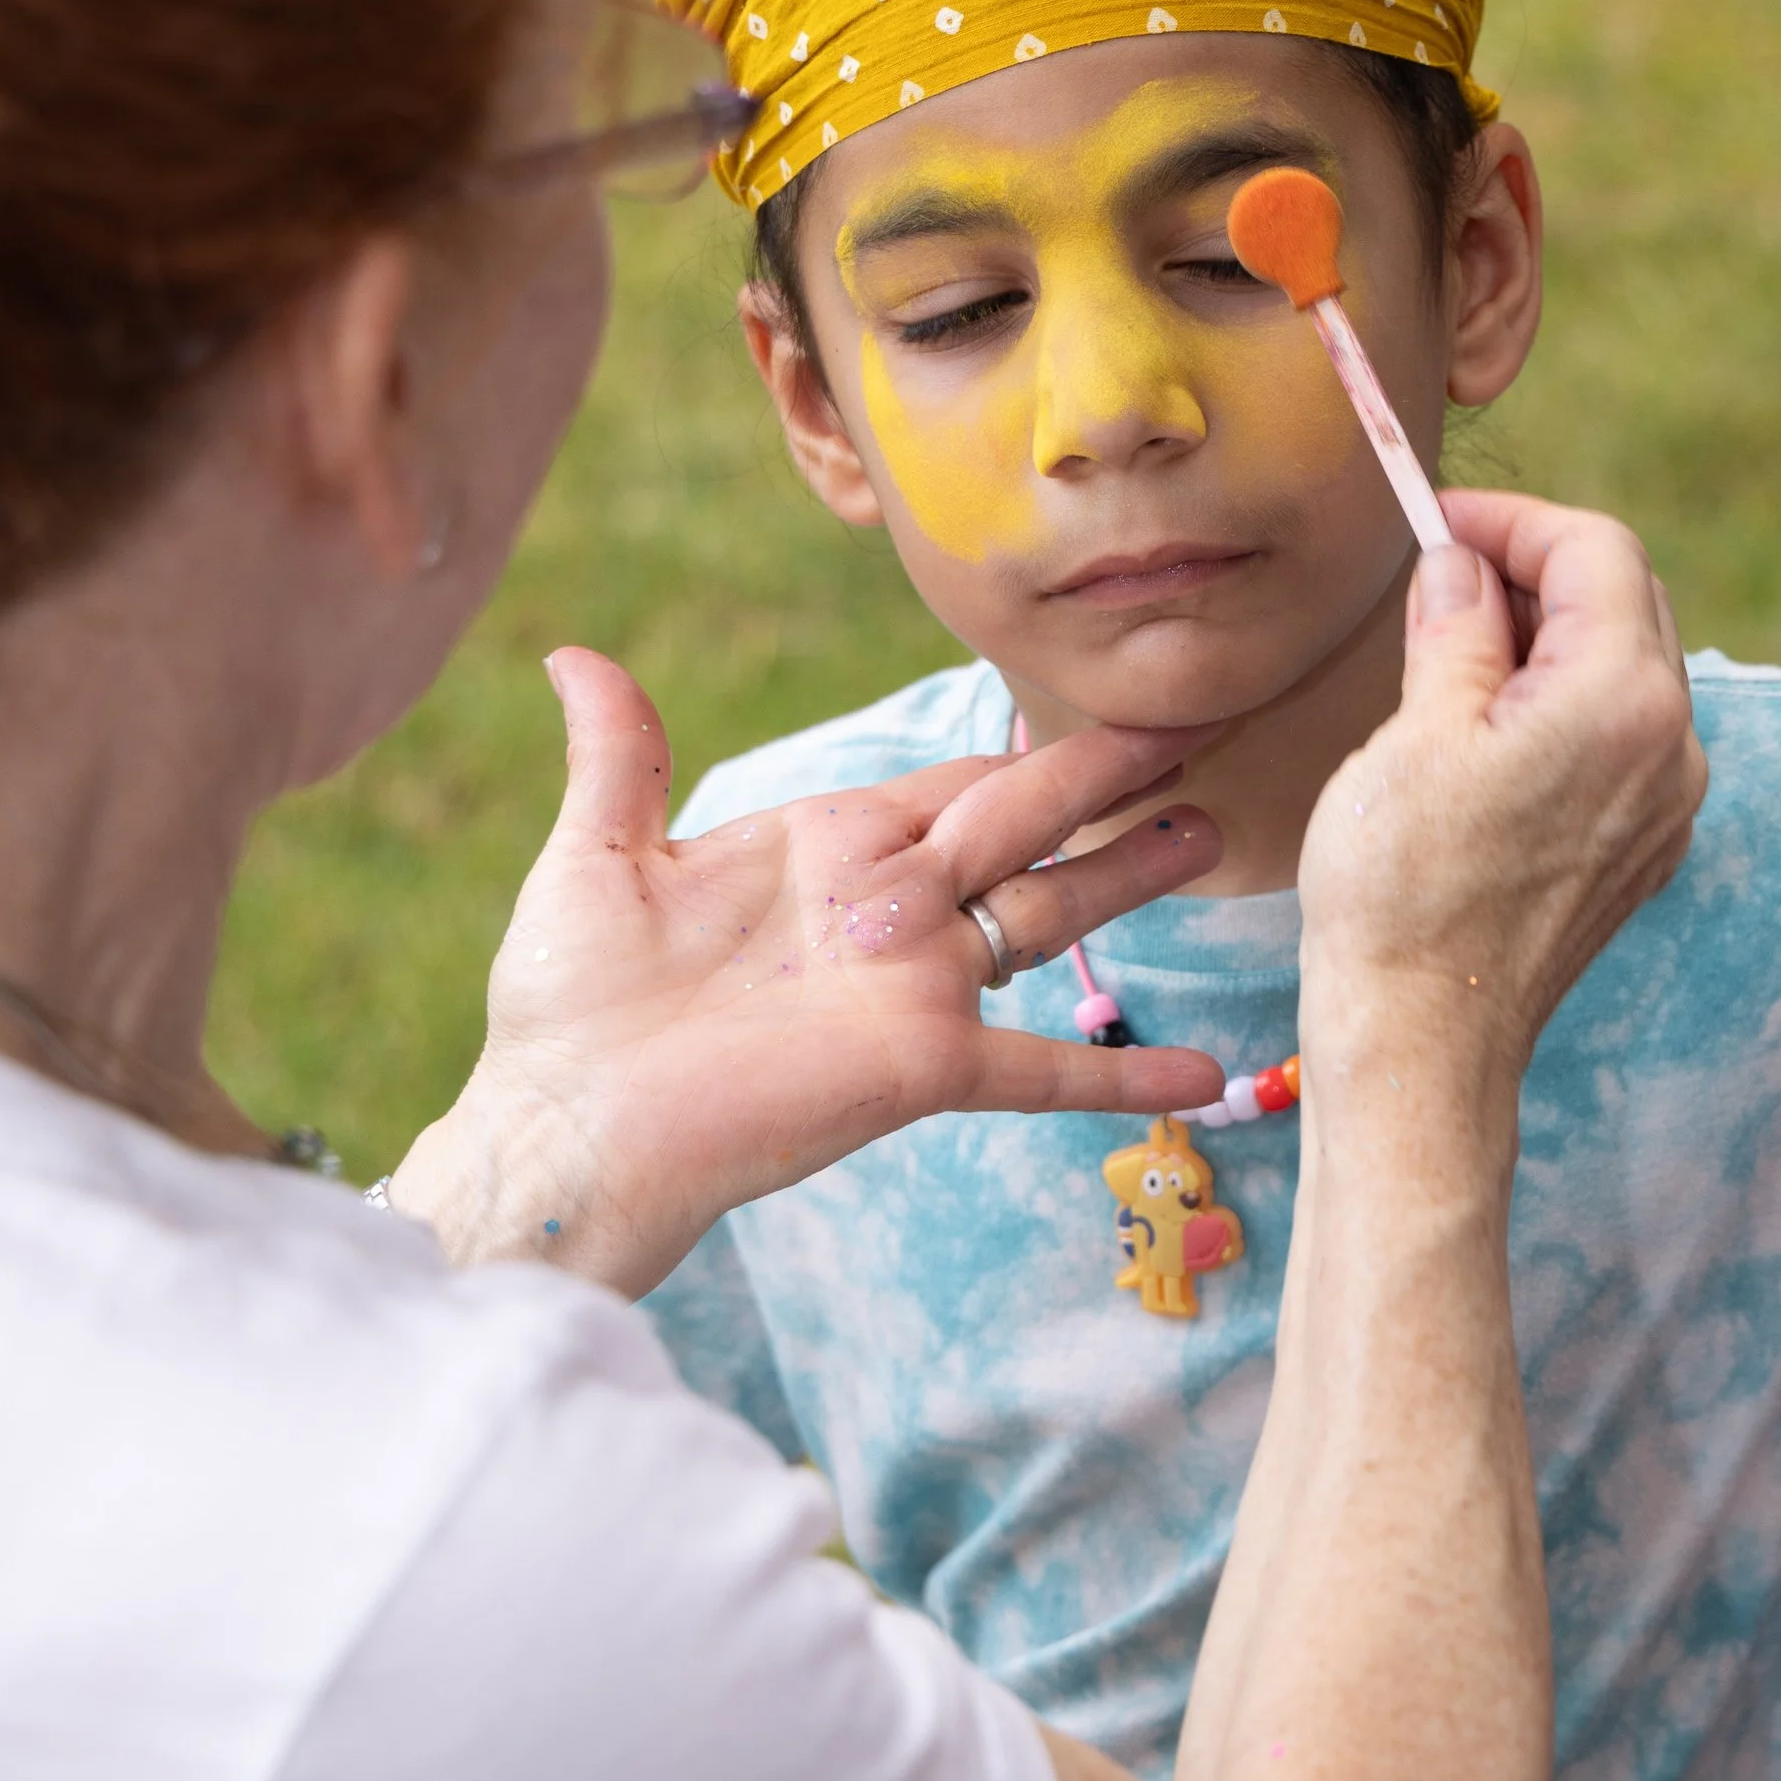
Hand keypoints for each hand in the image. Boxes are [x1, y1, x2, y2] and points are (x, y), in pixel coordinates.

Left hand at [388, 647, 1225, 1290]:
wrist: (567, 1124)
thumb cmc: (569, 1003)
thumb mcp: (599, 858)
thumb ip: (620, 757)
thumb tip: (572, 656)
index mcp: (830, 844)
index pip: (957, 780)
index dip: (1036, 746)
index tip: (1114, 709)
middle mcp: (890, 906)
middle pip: (1026, 823)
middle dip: (1111, 776)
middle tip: (1196, 730)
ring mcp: (914, 984)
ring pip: (1049, 914)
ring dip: (1131, 875)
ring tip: (1213, 834)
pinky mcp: (921, 1065)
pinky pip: (1040, 1069)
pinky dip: (1119, 1073)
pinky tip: (1203, 1075)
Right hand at [1297, 491, 1702, 1113]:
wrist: (1422, 1044)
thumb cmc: (1402, 893)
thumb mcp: (1413, 733)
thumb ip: (1454, 628)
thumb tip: (1459, 565)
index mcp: (1623, 699)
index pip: (1594, 549)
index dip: (1513, 521)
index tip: (1437, 524)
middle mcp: (1672, 746)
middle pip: (1626, 600)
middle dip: (1536, 570)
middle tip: (1440, 578)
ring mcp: (1667, 805)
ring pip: (1627, 668)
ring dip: (1549, 636)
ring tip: (1451, 652)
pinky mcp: (1642, 849)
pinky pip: (1620, 738)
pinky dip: (1562, 703)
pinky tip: (1485, 727)